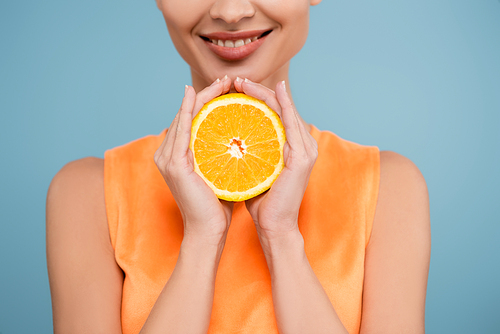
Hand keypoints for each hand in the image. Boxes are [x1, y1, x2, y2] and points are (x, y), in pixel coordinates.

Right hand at [154, 76, 233, 245]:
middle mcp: (167, 153)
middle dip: (207, 94)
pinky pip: (182, 129)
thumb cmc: (218, 205)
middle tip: (228, 80)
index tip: (229, 88)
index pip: (193, 120)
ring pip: (185, 116)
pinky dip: (188, 110)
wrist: (209, 231)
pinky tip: (196, 95)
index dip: (209, 101)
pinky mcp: (173, 164)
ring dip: (202, 96)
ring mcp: (167, 158)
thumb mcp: (221, 172)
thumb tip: (243, 139)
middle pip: (188, 114)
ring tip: (222, 82)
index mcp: (178, 155)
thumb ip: (224, 155)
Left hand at [234, 78, 317, 248]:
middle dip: (258, 90)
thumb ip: (247, 153)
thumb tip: (226, 138)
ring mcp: (305, 149)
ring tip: (243, 83)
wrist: (273, 226)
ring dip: (264, 93)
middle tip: (236, 81)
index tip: (233, 89)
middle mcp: (302, 144)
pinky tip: (273, 90)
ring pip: (284, 109)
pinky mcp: (303, 157)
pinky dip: (282, 104)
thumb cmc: (261, 201)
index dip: (256, 97)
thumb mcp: (252, 169)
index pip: (273, 113)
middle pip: (280, 107)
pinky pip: (291, 122)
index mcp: (291, 147)